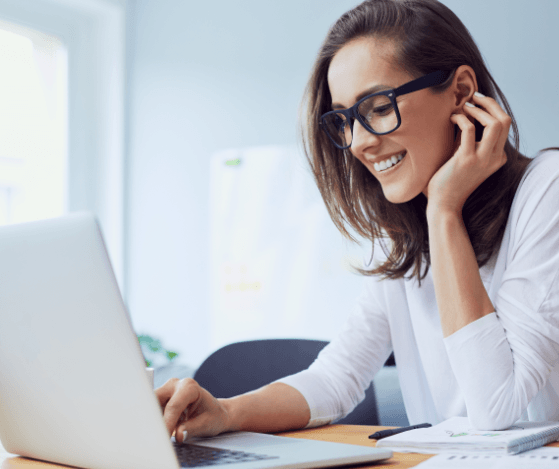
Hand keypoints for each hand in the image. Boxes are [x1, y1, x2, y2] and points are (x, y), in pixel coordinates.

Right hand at [155, 378, 230, 441]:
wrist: (215, 412)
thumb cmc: (213, 416)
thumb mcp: (206, 424)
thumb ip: (191, 429)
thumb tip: (178, 435)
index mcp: (190, 387)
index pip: (173, 406)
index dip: (167, 423)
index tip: (163, 438)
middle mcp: (176, 384)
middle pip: (155, 400)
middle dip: (153, 418)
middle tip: (155, 437)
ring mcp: (167, 390)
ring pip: (150, 405)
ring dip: (152, 420)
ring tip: (159, 435)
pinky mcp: (161, 398)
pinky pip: (151, 410)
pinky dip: (154, 421)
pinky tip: (161, 430)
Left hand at [426, 92, 509, 215]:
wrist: (444, 204)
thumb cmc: (450, 180)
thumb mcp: (466, 158)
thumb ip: (470, 141)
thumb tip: (465, 115)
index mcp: (497, 157)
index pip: (505, 125)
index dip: (492, 109)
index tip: (476, 104)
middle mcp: (495, 158)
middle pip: (505, 120)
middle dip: (490, 103)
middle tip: (474, 98)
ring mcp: (482, 159)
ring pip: (495, 123)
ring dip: (479, 109)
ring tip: (464, 107)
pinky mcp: (466, 160)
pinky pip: (468, 129)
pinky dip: (461, 118)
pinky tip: (451, 118)